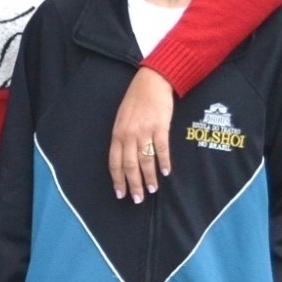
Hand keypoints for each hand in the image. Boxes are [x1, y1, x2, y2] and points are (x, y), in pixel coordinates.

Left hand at [108, 66, 175, 202]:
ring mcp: (144, 131)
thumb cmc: (136, 101)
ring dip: (149, 178)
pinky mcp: (160, 127)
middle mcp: (129, 135)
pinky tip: (166, 172)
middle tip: (137, 199)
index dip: (117, 180)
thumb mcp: (122, 119)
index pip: (115, 162)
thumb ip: (122, 138)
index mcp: (118, 134)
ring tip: (152, 190)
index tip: (120, 194)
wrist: (152, 82)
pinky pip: (161, 149)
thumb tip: (125, 159)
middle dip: (133, 185)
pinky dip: (164, 162)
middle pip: (129, 165)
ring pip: (145, 160)